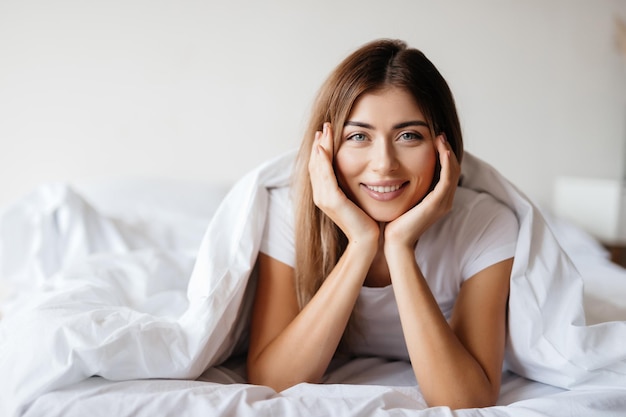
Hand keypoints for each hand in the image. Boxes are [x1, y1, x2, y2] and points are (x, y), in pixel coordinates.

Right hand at [308, 123, 378, 246]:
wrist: (367, 240)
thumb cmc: (366, 221)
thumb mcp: (356, 199)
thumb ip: (351, 186)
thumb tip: (357, 172)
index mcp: (325, 195)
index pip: (319, 168)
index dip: (320, 150)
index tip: (325, 134)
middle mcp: (320, 196)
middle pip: (315, 164)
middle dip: (319, 144)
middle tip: (324, 126)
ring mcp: (324, 198)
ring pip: (318, 166)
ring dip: (320, 147)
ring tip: (324, 131)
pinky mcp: (332, 200)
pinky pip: (325, 175)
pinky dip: (323, 160)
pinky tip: (324, 147)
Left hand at [384, 134, 459, 250]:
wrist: (394, 242)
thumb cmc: (395, 223)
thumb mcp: (404, 200)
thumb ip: (408, 188)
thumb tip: (399, 174)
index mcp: (438, 200)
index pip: (447, 172)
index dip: (444, 155)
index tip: (435, 140)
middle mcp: (444, 201)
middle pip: (453, 169)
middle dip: (447, 150)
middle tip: (439, 134)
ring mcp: (443, 202)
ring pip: (453, 171)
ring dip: (448, 152)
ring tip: (440, 138)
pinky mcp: (437, 203)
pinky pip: (447, 179)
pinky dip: (447, 163)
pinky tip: (442, 150)